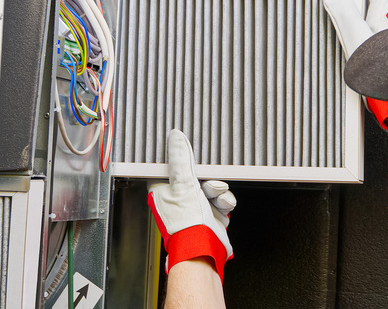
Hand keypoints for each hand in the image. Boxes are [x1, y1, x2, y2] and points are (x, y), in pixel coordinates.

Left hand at [148, 130, 235, 280]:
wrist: (204, 249)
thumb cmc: (186, 224)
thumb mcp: (183, 184)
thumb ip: (181, 160)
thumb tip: (176, 137)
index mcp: (162, 192)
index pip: (170, 168)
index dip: (181, 161)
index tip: (189, 155)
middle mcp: (177, 200)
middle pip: (195, 176)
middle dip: (206, 178)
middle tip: (208, 182)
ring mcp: (194, 208)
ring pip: (210, 187)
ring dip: (217, 191)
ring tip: (216, 197)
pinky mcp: (210, 215)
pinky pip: (221, 200)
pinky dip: (224, 202)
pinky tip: (222, 206)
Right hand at [323, 0, 387, 130]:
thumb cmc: (385, 70)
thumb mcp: (358, 37)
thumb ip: (344, 14)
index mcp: (380, 14)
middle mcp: (381, 24)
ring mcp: (379, 39)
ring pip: (362, 17)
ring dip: (347, 13)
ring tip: (330, 15)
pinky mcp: (375, 55)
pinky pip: (358, 36)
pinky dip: (347, 34)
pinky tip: (338, 44)